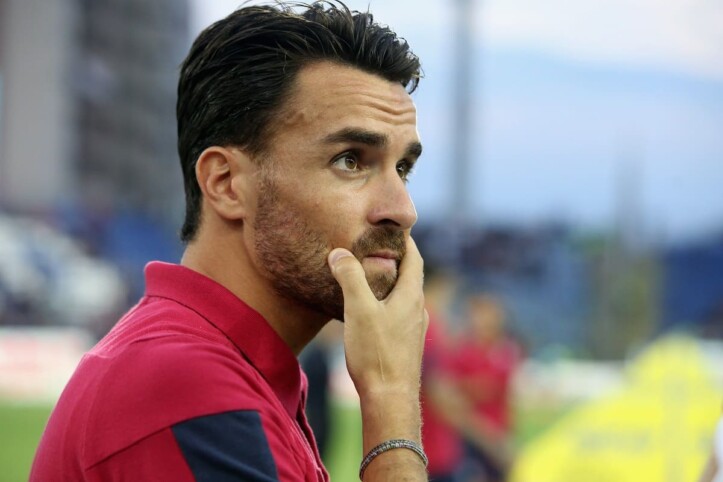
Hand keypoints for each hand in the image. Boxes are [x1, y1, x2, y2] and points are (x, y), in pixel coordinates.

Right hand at [328, 236, 427, 398]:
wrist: (390, 399)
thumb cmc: (376, 354)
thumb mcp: (358, 310)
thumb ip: (350, 278)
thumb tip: (340, 252)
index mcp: (411, 296)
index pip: (415, 258)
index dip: (406, 241)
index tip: (393, 229)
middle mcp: (418, 310)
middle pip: (411, 277)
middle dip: (396, 260)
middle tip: (375, 248)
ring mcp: (414, 330)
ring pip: (405, 297)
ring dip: (391, 283)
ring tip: (370, 276)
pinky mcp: (406, 346)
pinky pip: (399, 315)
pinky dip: (388, 303)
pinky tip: (371, 312)